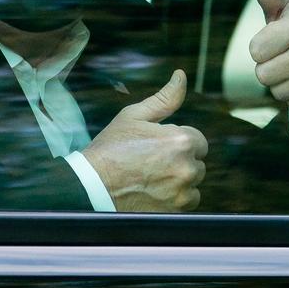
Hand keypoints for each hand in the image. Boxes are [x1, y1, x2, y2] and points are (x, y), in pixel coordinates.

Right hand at [83, 69, 206, 211]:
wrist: (91, 186)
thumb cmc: (111, 149)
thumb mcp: (134, 116)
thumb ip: (165, 98)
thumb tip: (181, 76)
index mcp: (182, 140)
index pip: (197, 141)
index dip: (176, 142)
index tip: (156, 147)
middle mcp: (187, 167)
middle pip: (196, 163)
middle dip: (179, 161)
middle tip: (150, 163)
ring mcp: (182, 192)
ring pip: (193, 184)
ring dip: (179, 181)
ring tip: (151, 178)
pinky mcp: (175, 211)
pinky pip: (187, 203)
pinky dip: (175, 199)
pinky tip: (153, 192)